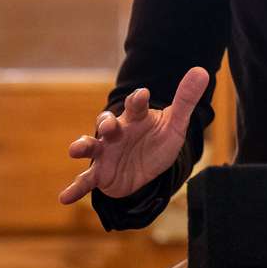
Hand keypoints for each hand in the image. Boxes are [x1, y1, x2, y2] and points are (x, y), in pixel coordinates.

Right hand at [58, 66, 209, 203]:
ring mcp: (106, 152)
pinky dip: (75, 188)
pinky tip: (64, 197)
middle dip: (106, 123)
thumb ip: (185, 100)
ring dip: (82, 145)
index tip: (142, 95)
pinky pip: (86, 180)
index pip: (135, 105)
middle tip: (109, 126)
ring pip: (91, 146)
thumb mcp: (175, 124)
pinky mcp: (101, 174)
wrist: (150, 168)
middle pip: (107, 122)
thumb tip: (202, 70)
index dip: (138, 100)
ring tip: (74, 149)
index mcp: (136, 117)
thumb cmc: (159, 140)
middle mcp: (117, 132)